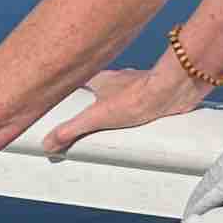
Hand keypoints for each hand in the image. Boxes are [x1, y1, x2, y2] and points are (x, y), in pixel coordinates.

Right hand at [42, 54, 214, 158]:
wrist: (174, 91)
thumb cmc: (138, 96)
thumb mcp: (96, 117)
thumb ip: (71, 130)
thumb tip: (48, 143)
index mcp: (101, 79)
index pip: (78, 83)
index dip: (71, 94)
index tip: (63, 106)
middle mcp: (118, 80)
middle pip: (99, 93)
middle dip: (94, 108)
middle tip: (88, 126)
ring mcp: (137, 87)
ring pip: (121, 99)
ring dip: (116, 112)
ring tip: (110, 131)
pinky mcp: (154, 97)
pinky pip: (140, 106)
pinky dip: (137, 115)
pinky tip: (137, 128)